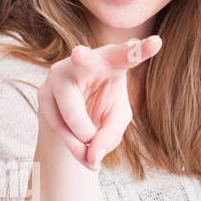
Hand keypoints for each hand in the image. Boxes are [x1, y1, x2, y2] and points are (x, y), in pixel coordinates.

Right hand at [37, 36, 162, 168]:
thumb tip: (92, 157)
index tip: (157, 42)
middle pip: (83, 61)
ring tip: (92, 146)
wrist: (70, 111)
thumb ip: (111, 134)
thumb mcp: (116, 118)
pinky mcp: (43, 93)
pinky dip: (75, 147)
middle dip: (82, 58)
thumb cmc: (102, 106)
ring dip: (86, 139)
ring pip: (73, 117)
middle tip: (80, 54)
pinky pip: (61, 129)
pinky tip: (81, 150)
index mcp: (110, 60)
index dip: (140, 50)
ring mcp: (59, 74)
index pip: (126, 55)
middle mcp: (82, 60)